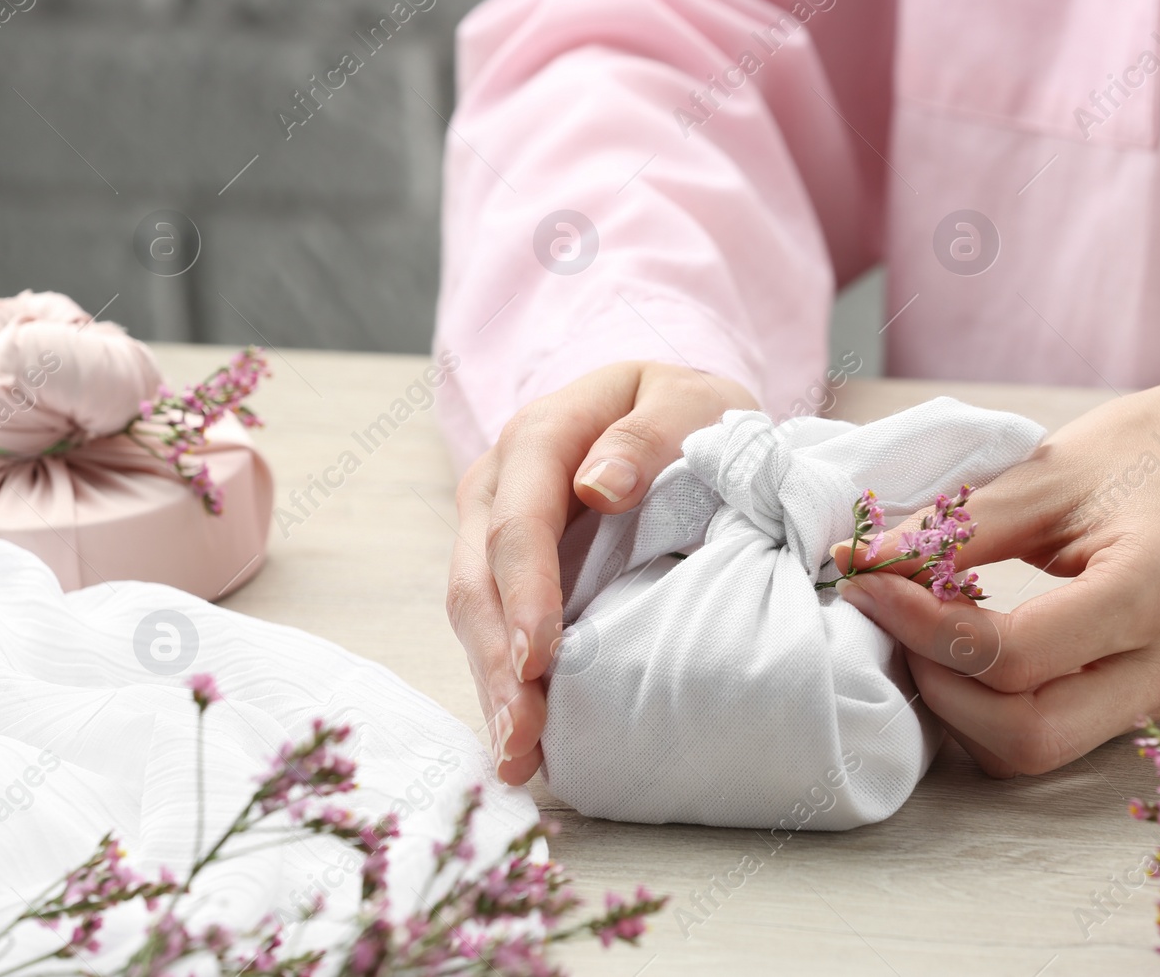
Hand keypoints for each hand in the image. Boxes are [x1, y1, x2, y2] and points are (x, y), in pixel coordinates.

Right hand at [446, 361, 755, 783]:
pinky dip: (506, 682)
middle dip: (498, 662)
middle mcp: (498, 485)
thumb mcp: (684, 402)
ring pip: (475, 613)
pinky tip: (524, 741)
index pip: (518, 524)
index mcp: (538, 437)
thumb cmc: (682, 409)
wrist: (668, 407)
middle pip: (479, 580)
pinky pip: (495, 627)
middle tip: (523, 737)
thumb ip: (646, 437)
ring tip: (517, 758)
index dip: (527, 594)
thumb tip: (600, 487)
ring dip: (493, 686)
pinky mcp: (508, 569)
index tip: (542, 658)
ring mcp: (493, 528)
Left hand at [835, 356, 1159, 776]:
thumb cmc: (1146, 453)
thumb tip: (860, 562)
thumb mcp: (1045, 473)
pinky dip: (989, 708)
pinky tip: (964, 649)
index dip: (923, 626)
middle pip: (1027, 734)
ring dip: (958, 708)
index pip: (1014, 655)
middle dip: (938, 687)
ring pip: (1035, 751)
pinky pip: (1053, 736)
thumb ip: (953, 528)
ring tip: (924, 631)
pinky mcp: (1147, 704)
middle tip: (893, 618)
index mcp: (1153, 590)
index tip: (867, 580)